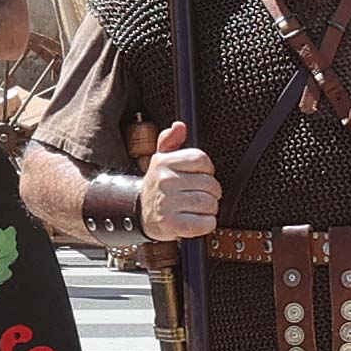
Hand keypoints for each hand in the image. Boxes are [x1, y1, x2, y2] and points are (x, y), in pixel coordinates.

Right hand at [139, 120, 220, 242]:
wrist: (140, 215)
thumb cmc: (157, 187)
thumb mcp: (161, 160)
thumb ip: (171, 141)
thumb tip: (179, 126)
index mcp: (164, 162)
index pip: (203, 160)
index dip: (206, 170)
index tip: (198, 177)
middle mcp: (165, 181)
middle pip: (210, 183)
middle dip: (210, 192)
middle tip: (198, 196)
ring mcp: (167, 203)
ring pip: (210, 203)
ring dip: (209, 209)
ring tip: (196, 208)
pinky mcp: (172, 224)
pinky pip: (205, 223)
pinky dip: (206, 224)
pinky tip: (196, 220)